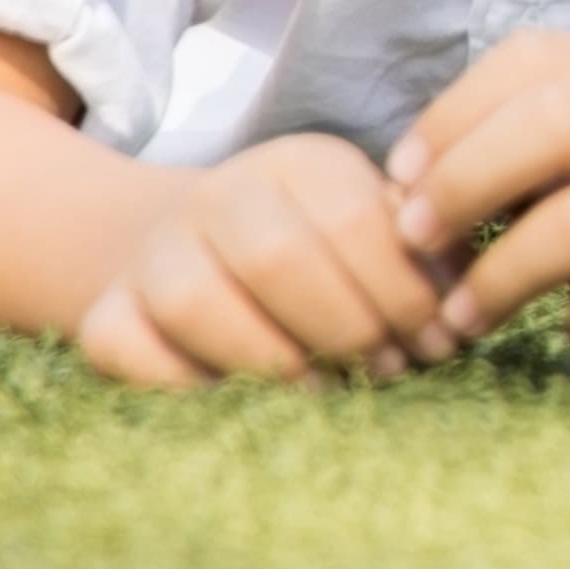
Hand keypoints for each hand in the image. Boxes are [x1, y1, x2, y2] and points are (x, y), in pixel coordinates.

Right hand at [74, 130, 457, 390]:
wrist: (199, 250)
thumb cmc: (327, 254)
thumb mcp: (384, 232)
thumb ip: (428, 256)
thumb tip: (465, 308)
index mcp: (299, 165)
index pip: (353, 220)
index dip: (402, 291)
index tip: (437, 342)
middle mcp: (218, 195)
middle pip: (275, 257)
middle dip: (345, 326)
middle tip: (388, 371)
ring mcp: (153, 252)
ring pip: (194, 302)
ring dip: (268, 359)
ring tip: (326, 393)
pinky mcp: (105, 310)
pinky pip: (126, 348)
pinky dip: (182, 383)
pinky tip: (243, 403)